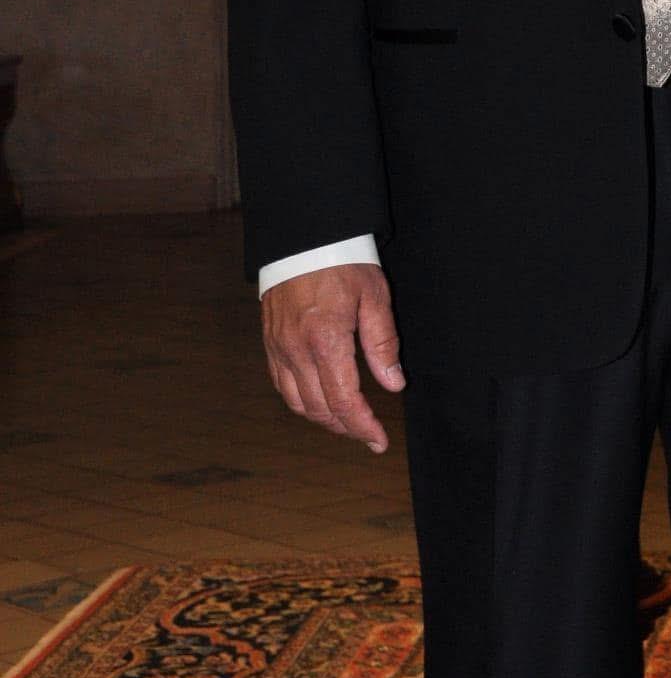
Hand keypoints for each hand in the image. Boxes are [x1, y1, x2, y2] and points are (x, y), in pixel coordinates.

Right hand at [261, 263, 404, 453]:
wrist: (303, 236)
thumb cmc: (343, 261)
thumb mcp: (375, 296)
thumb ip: (383, 343)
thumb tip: (393, 384)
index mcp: (327, 341)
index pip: (345, 401)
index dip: (363, 427)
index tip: (379, 441)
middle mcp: (297, 350)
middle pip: (320, 409)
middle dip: (346, 428)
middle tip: (368, 435)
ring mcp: (279, 348)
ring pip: (297, 402)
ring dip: (323, 419)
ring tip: (347, 422)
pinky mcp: (270, 342)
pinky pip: (281, 385)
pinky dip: (300, 401)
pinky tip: (318, 400)